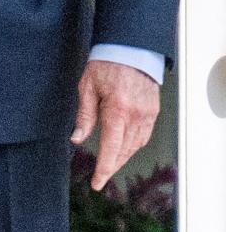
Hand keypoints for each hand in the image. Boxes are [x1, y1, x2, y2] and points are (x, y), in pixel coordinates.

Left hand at [71, 59, 159, 190]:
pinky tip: (124, 148)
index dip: (104, 169)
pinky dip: (133, 145)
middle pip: (124, 150)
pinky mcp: (153, 112)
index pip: (111, 147)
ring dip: (122, 157)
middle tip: (100, 177)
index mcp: (117, 110)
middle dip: (112, 166)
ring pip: (135, 146)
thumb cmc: (106, 64)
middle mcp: (136, 115)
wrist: (130, 48)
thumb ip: (84, 116)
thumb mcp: (87, 87)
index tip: (97, 183)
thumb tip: (77, 139)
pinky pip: (143, 136)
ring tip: (110, 164)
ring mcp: (147, 114)